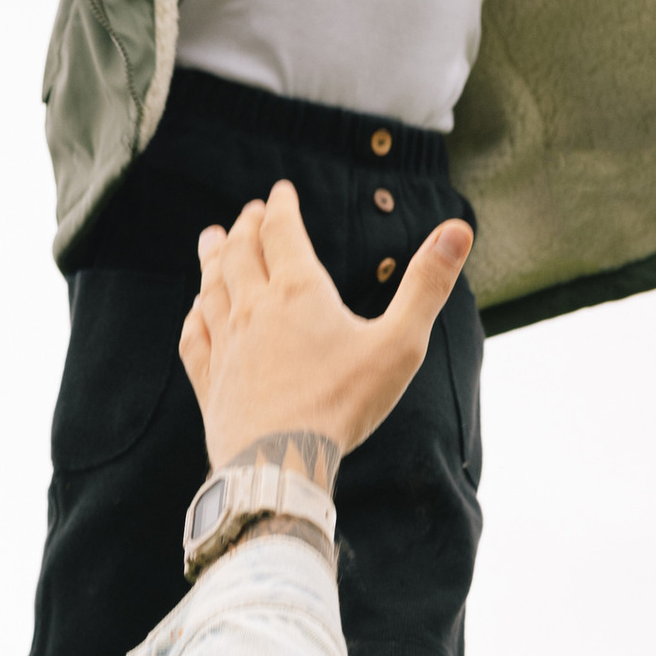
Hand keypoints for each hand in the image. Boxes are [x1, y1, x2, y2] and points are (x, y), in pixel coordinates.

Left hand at [180, 182, 472, 478]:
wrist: (279, 464)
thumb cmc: (343, 405)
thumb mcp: (399, 344)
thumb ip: (427, 285)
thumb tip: (459, 230)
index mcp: (298, 292)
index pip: (282, 232)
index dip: (281, 207)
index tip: (280, 192)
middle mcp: (254, 309)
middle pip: (241, 254)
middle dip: (245, 228)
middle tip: (247, 213)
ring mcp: (226, 345)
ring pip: (212, 288)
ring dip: (213, 259)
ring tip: (211, 241)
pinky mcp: (210, 382)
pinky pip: (195, 337)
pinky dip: (196, 314)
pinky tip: (197, 312)